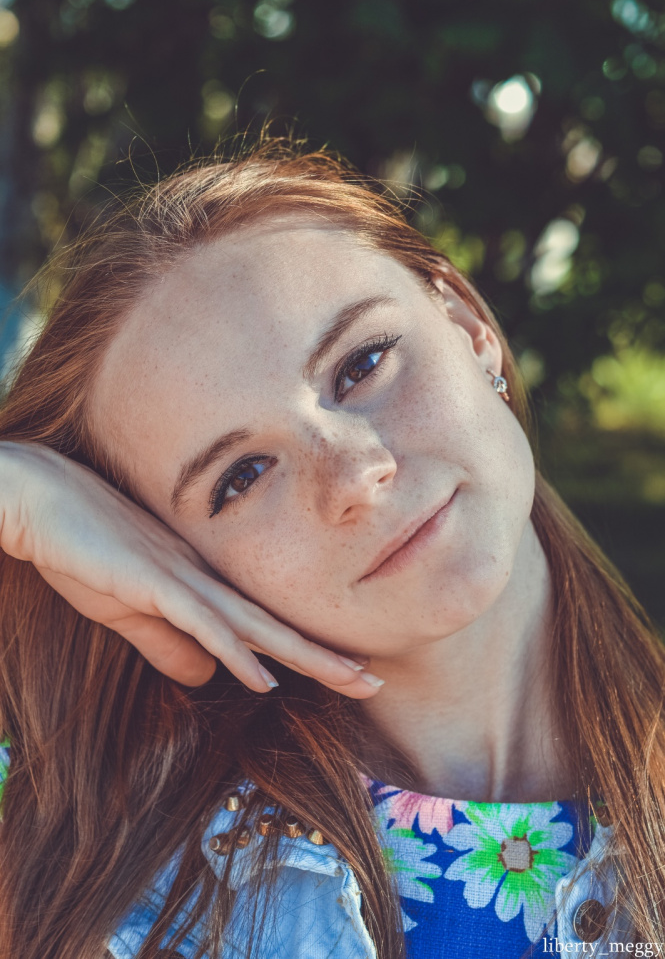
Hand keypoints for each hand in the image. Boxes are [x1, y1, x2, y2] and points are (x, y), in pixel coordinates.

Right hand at [0, 442, 383, 695]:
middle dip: (325, 655)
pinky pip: (203, 623)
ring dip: (303, 655)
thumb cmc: (80, 549)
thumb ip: (168, 642)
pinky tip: (267, 679)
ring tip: (351, 679)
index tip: (346, 671)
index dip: (304, 647)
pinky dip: (237, 652)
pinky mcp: (153, 581)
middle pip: (274, 624)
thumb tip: (208, 678)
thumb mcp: (129, 610)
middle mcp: (203, 578)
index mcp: (200, 583)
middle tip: (374, 682)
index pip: (262, 623)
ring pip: (255, 624)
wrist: (38, 500)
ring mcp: (182, 577)